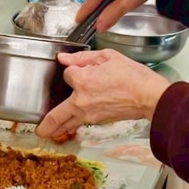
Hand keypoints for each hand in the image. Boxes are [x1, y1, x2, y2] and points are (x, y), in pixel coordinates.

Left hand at [35, 49, 170, 140]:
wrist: (149, 96)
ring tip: (47, 132)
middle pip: (57, 115)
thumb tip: (64, 58)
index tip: (81, 68)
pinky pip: (80, 123)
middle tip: (39, 130)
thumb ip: (83, 57)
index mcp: (83, 81)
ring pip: (68, 123)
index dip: (74, 70)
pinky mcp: (98, 121)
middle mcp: (82, 101)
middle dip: (47, 124)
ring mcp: (89, 114)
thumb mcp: (108, 56)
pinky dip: (73, 125)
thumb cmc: (132, 75)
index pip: (67, 74)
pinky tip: (70, 124)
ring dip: (57, 128)